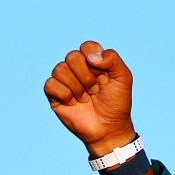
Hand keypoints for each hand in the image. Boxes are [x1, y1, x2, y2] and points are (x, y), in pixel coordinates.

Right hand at [44, 41, 136, 157]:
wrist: (109, 128)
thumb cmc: (117, 104)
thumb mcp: (124, 79)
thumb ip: (113, 59)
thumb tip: (90, 57)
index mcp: (93, 61)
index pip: (87, 46)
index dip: (95, 60)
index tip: (104, 76)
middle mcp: (76, 68)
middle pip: (72, 56)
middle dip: (87, 76)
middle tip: (95, 90)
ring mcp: (64, 80)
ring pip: (59, 69)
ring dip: (78, 87)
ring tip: (86, 98)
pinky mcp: (54, 94)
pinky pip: (50, 84)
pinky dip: (66, 95)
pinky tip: (74, 103)